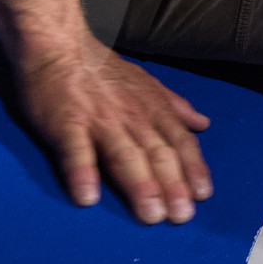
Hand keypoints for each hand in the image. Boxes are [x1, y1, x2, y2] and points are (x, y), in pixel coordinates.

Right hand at [17, 36, 210, 223]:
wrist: (59, 46)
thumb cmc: (102, 69)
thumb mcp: (146, 83)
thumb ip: (174, 106)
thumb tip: (203, 125)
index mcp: (151, 108)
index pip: (179, 141)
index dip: (193, 168)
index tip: (203, 195)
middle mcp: (131, 116)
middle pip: (157, 154)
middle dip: (173, 185)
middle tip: (182, 217)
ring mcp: (99, 120)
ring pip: (124, 155)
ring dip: (139, 185)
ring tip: (151, 214)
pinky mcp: (66, 123)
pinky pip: (75, 151)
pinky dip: (82, 173)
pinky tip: (87, 197)